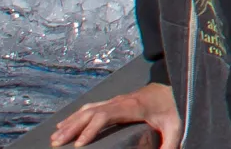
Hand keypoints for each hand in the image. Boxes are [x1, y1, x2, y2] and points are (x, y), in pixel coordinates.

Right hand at [51, 82, 179, 148]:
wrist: (172, 87)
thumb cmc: (173, 107)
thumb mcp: (175, 126)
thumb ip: (170, 143)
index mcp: (131, 107)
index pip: (105, 115)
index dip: (90, 129)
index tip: (78, 144)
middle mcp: (119, 102)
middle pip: (90, 112)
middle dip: (72, 128)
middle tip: (56, 143)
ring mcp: (115, 100)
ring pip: (87, 109)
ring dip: (70, 122)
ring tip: (55, 138)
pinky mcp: (113, 102)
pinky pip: (90, 108)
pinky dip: (75, 116)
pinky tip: (64, 125)